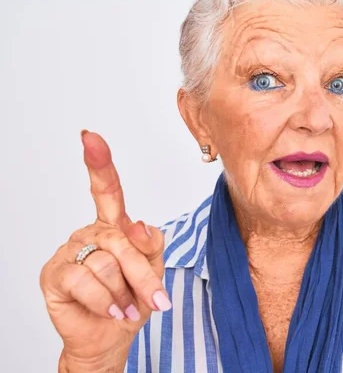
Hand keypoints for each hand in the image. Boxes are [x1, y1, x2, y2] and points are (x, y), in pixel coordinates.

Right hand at [40, 131, 169, 370]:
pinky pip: (87, 281)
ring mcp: (70, 251)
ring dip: (124, 293)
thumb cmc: (133, 300)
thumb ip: (150, 244)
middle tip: (154, 298)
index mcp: (113, 227)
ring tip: (123, 306)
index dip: (100, 164)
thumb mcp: (153, 269)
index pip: (107, 191)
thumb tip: (135, 225)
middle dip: (142, 274)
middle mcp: (89, 233)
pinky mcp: (55, 274)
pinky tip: (109, 310)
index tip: (90, 137)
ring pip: (106, 262)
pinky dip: (106, 302)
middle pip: (120, 240)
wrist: (112, 337)